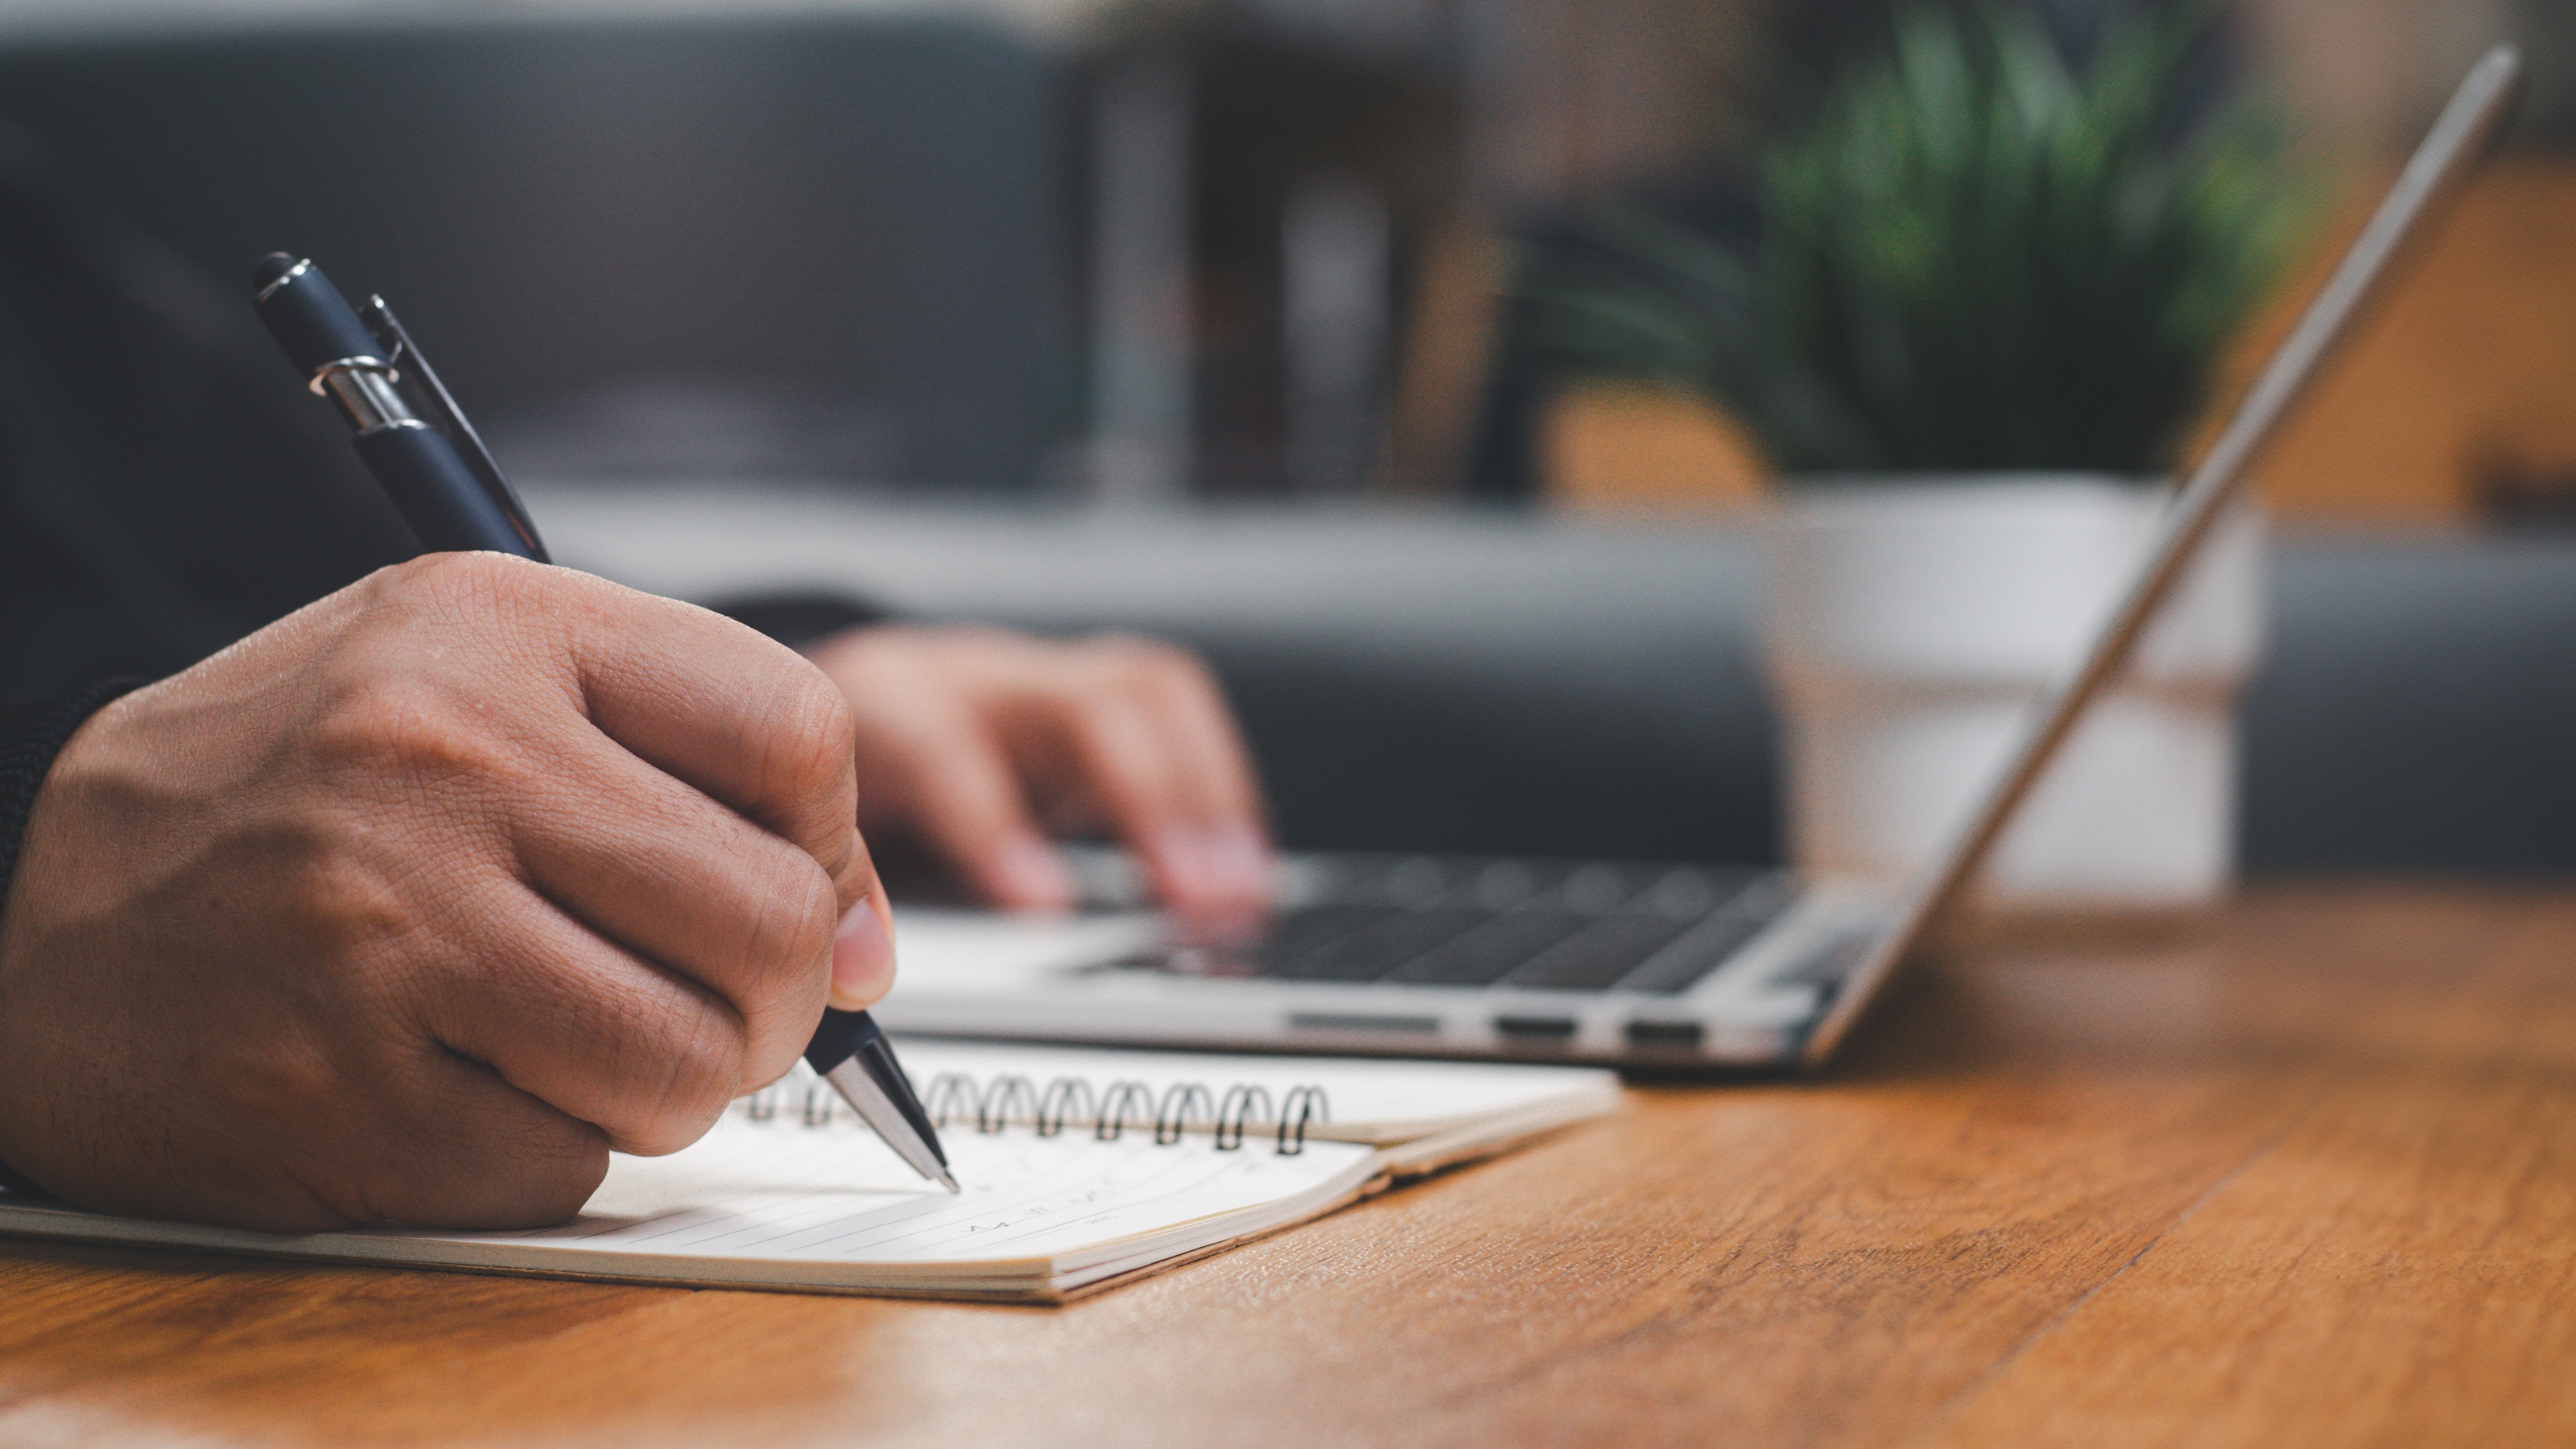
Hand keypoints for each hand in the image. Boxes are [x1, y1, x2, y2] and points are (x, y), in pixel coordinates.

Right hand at [0, 553, 890, 1231]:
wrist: (29, 908)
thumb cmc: (286, 790)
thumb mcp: (466, 674)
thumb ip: (680, 757)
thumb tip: (866, 937)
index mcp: (492, 629)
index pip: (797, 735)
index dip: (837, 842)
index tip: (813, 894)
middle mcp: (441, 764)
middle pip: (772, 923)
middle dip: (781, 995)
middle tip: (717, 998)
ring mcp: (386, 935)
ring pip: (691, 1066)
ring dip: (671, 1081)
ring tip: (578, 1036)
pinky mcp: (343, 1093)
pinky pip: (566, 1165)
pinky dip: (547, 1146)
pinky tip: (459, 1079)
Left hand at [804, 625, 1271, 918]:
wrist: (849, 705)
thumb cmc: (834, 785)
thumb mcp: (819, 836)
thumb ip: (851, 895)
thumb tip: (875, 981)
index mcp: (885, 708)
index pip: (941, 747)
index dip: (994, 824)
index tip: (1043, 910)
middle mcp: (978, 677)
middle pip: (1084, 702)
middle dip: (1150, 800)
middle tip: (1192, 902)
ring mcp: (1049, 678)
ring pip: (1149, 693)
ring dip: (1207, 798)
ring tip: (1234, 893)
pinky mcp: (1102, 700)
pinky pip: (1182, 721)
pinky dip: (1222, 796)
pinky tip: (1241, 868)